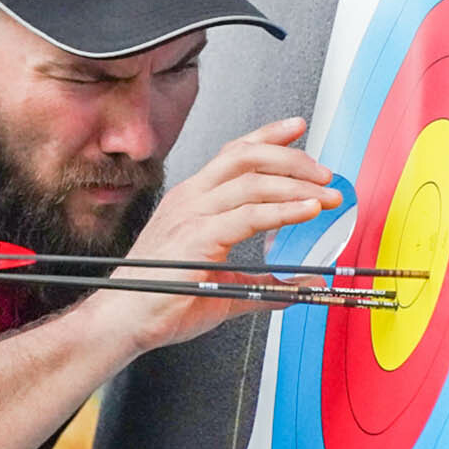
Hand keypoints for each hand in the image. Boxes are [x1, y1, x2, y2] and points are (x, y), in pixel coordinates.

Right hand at [84, 117, 344, 355]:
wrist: (122, 320)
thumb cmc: (162, 299)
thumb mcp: (224, 284)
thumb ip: (265, 284)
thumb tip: (303, 285)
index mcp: (192, 200)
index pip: (234, 154)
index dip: (268, 136)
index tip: (298, 128)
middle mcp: (191, 198)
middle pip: (247, 157)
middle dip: (293, 159)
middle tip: (325, 176)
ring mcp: (191, 214)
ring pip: (252, 180)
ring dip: (297, 185)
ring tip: (326, 197)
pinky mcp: (196, 237)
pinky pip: (248, 215)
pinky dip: (283, 211)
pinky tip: (306, 212)